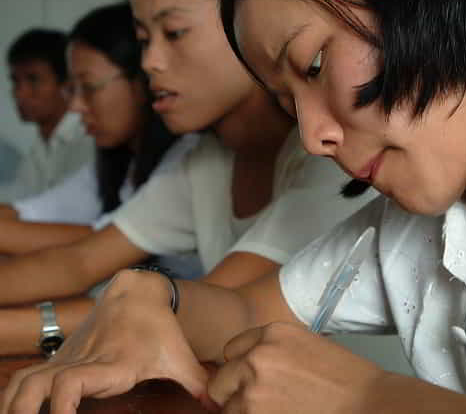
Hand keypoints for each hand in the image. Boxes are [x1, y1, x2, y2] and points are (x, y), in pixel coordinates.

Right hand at [0, 269, 210, 413]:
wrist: (138, 292)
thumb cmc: (159, 327)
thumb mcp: (179, 356)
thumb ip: (196, 382)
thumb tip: (217, 405)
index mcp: (113, 364)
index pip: (73, 383)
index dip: (60, 408)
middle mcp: (85, 361)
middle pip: (36, 387)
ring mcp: (70, 357)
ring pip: (24, 380)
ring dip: (12, 406)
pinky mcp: (63, 355)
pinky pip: (28, 374)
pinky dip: (14, 395)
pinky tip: (15, 412)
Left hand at [207, 322, 382, 413]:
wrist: (367, 404)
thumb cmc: (344, 379)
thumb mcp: (304, 344)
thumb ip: (272, 349)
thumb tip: (248, 366)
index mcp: (272, 332)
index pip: (232, 349)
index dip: (239, 367)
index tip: (248, 379)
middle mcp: (257, 355)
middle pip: (222, 378)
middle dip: (233, 391)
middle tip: (256, 401)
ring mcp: (253, 387)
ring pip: (226, 406)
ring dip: (241, 411)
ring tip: (271, 410)